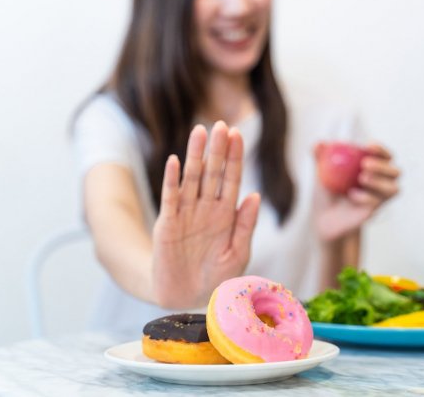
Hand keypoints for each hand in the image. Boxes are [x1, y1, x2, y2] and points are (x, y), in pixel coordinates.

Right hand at [152, 121, 260, 308]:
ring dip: (195, 156)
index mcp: (226, 214)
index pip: (232, 179)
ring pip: (192, 179)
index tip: (238, 135)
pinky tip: (174, 161)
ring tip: (200, 132)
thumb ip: (246, 225)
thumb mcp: (237, 253)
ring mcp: (186, 214)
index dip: (235, 157)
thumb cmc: (216, 276)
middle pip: (213, 172)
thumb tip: (255, 195)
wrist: (186, 297)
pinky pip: (170, 198)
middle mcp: (206, 208)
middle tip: (221, 125)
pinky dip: (172, 180)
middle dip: (217, 149)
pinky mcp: (168, 224)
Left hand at [314, 143, 399, 241]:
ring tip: (361, 178)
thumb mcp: (320, 172)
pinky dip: (366, 197)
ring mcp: (379, 199)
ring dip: (380, 182)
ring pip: (393, 189)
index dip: (381, 150)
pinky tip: (352, 195)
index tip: (369, 145)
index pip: (385, 156)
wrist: (323, 217)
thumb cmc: (325, 191)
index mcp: (373, 168)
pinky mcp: (373, 211)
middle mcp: (381, 183)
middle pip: (395, 172)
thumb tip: (319, 143)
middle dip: (383, 166)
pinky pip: (377, 203)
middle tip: (365, 164)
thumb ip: (320, 157)